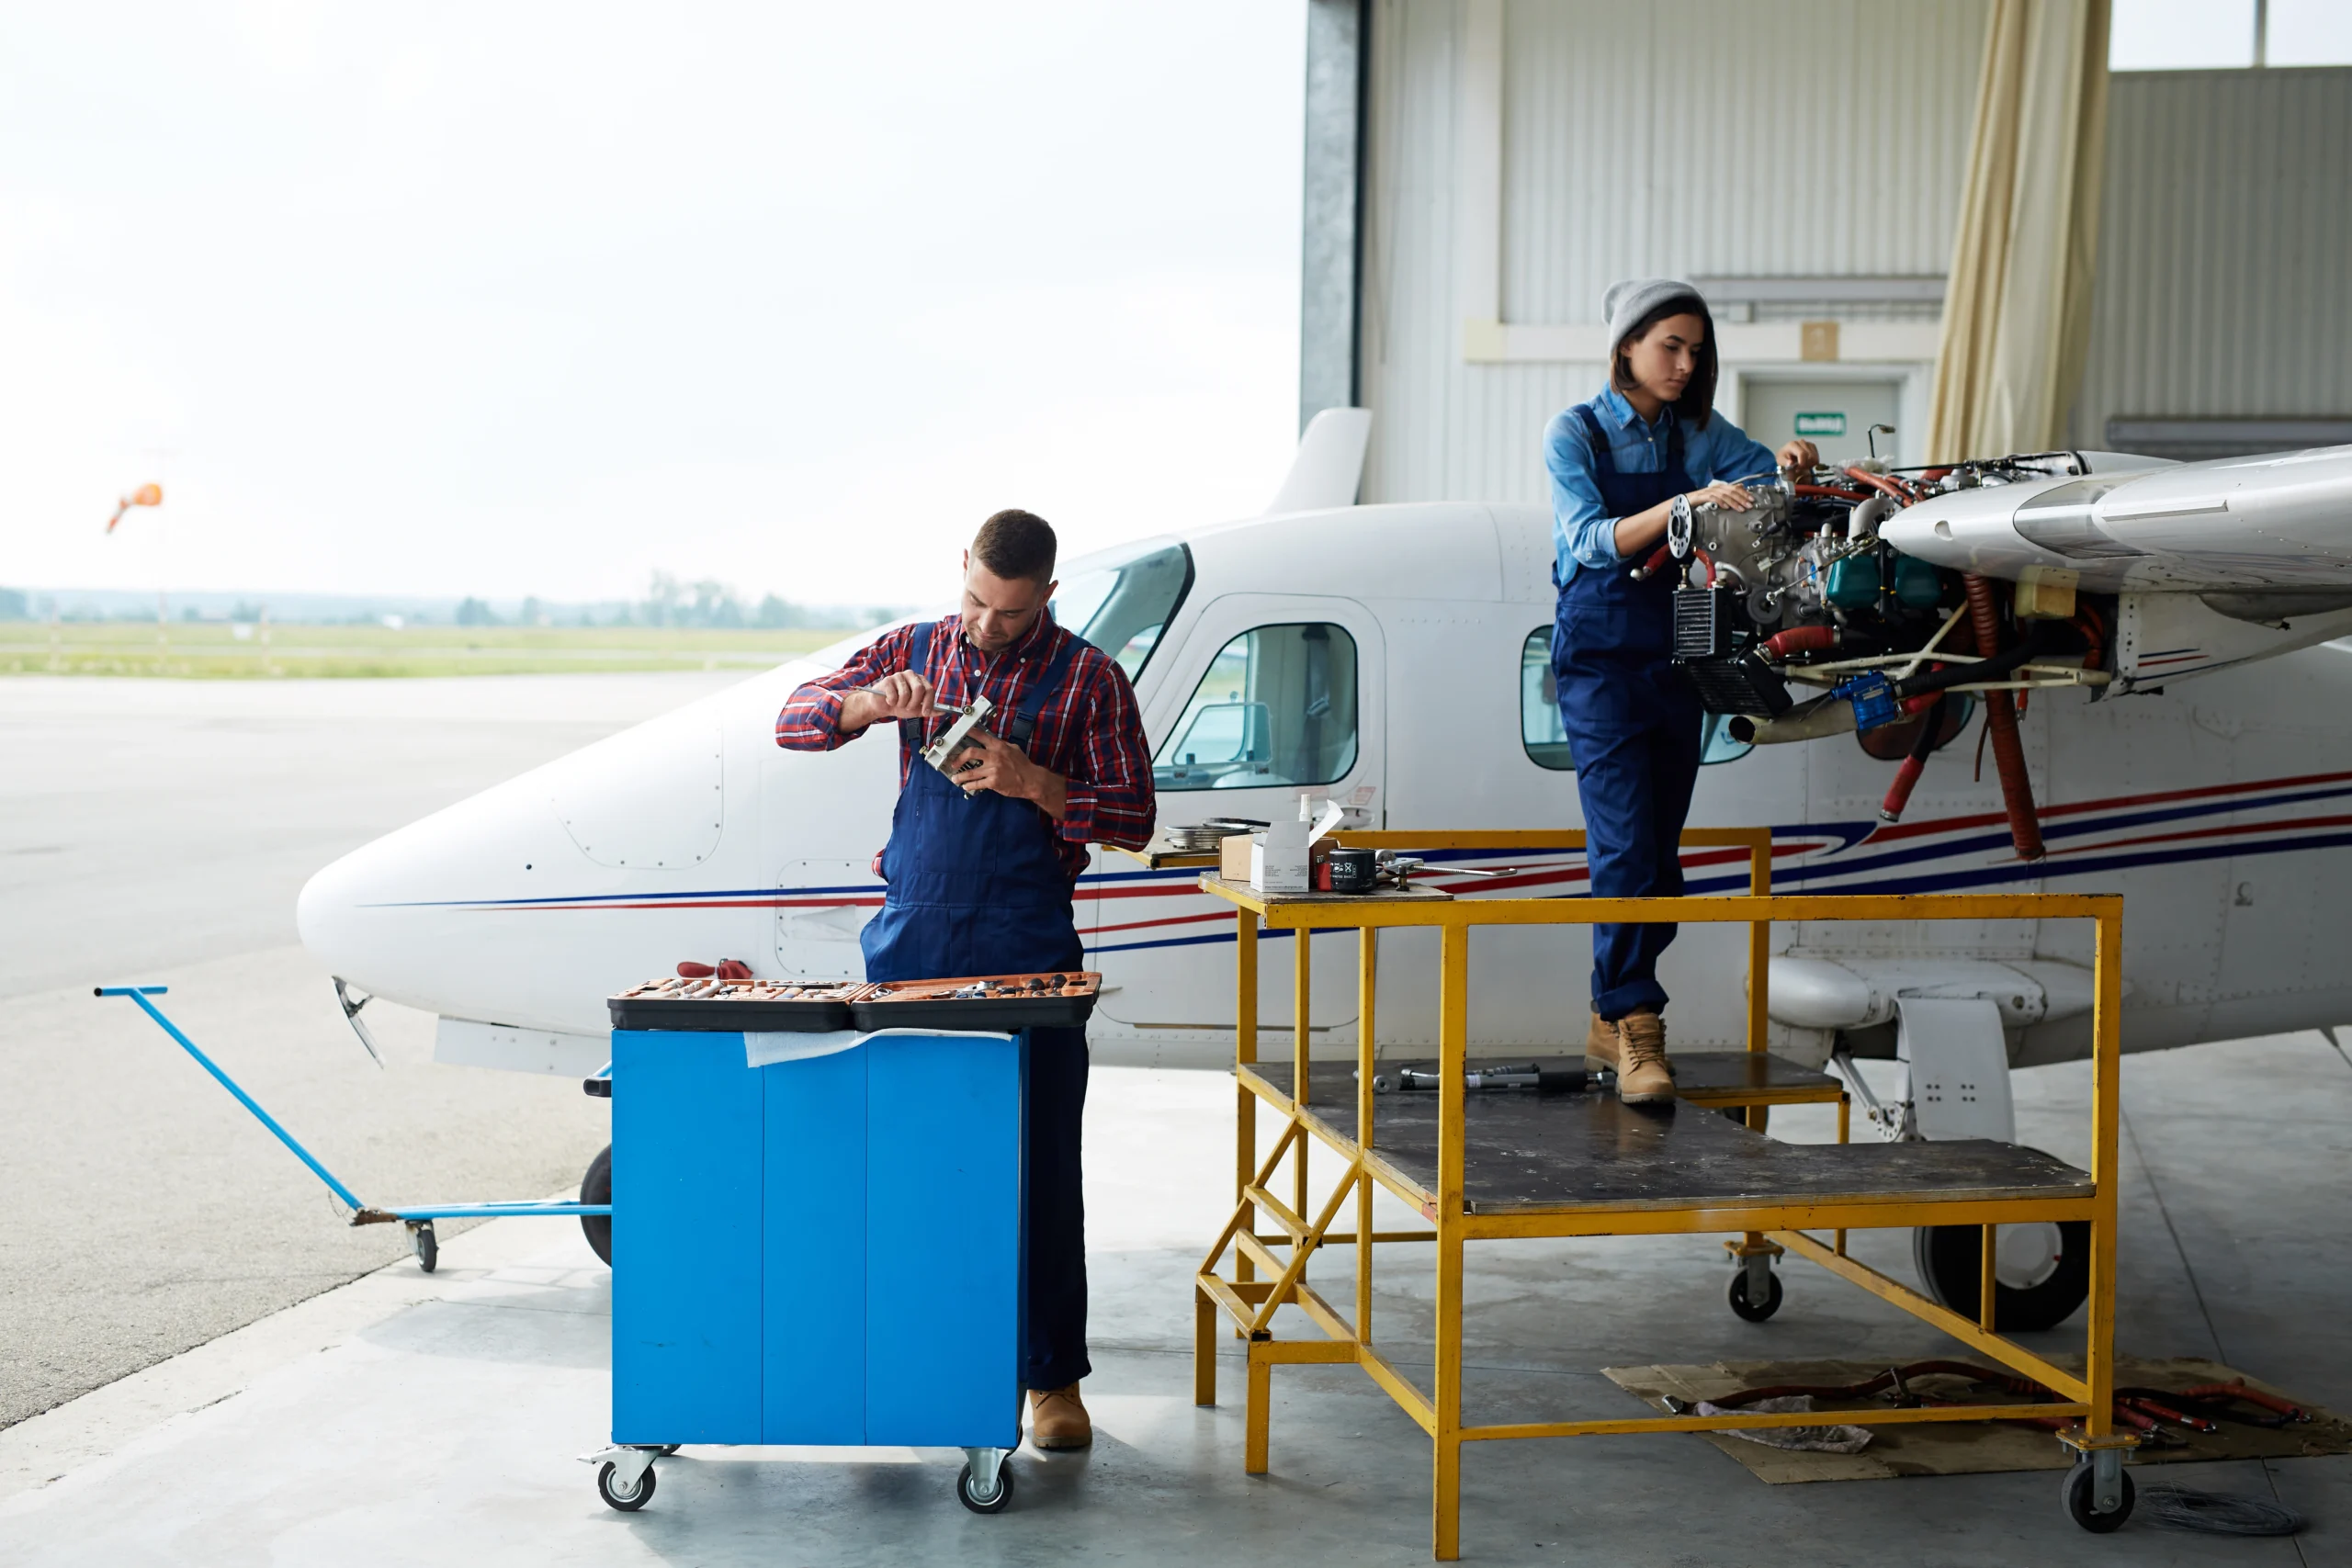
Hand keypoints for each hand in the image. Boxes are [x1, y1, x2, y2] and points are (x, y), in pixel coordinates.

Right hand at [841, 669, 939, 730]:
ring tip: (898, 703)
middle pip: (919, 689)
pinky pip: (894, 695)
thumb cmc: (900, 705)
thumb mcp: (917, 710)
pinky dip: (892, 702)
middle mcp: (911, 675)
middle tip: (908, 707)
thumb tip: (942, 712)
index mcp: (920, 681)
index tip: (925, 712)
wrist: (883, 706)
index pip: (929, 689)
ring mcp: (898, 676)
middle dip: (914, 703)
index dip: (928, 702)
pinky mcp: (887, 680)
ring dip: (901, 704)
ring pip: (905, 694)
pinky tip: (890, 700)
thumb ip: (929, 710)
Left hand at [951, 728, 1067, 819]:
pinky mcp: (993, 782)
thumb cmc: (1023, 765)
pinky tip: (966, 786)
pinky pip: (977, 784)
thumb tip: (991, 742)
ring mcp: (993, 770)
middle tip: (953, 763)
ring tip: (955, 778)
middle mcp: (994, 756)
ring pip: (971, 772)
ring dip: (960, 776)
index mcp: (998, 746)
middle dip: (959, 758)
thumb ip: (1001, 745)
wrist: (1031, 780)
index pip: (981, 736)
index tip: (960, 733)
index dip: (969, 733)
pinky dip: (970, 786)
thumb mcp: (1014, 749)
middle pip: (970, 753)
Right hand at [1686, 481, 1754, 512]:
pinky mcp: (1702, 497)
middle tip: (1749, 505)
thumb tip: (1741, 487)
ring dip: (1734, 502)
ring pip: (1724, 495)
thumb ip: (1728, 492)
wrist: (1686, 500)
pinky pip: (1713, 498)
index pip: (1735, 488)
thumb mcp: (1717, 495)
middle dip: (1742, 499)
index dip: (1744, 493)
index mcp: (1720, 487)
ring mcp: (1709, 491)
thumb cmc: (1702, 499)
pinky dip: (1721, 502)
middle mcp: (1716, 488)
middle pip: (1731, 492)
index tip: (1752, 499)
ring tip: (1740, 509)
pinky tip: (1726, 507)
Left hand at [1778, 438, 1820, 471]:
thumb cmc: (1784, 458)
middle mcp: (1801, 442)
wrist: (1786, 456)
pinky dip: (1813, 463)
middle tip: (1799, 469)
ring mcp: (1808, 443)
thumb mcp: (1780, 461)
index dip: (1802, 463)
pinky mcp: (1813, 446)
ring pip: (1815, 458)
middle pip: (1810, 456)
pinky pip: (1817, 458)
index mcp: (1792, 445)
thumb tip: (1790, 463)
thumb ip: (1785, 462)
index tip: (1798, 469)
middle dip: (1805, 465)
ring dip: (1809, 465)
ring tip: (1802, 466)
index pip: (1802, 454)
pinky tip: (1806, 464)